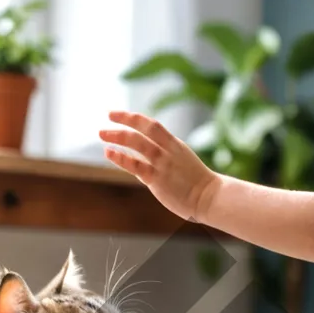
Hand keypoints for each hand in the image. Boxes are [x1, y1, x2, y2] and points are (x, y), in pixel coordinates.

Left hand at [99, 112, 220, 221]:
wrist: (211, 197)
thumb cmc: (197, 184)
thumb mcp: (182, 163)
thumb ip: (163, 158)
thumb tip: (141, 161)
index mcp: (175, 145)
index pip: (152, 125)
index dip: (133, 117)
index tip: (116, 114)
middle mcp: (168, 151)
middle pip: (144, 128)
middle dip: (124, 121)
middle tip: (107, 118)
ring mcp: (163, 165)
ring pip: (138, 143)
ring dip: (118, 136)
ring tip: (102, 134)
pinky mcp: (158, 180)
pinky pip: (136, 166)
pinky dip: (121, 157)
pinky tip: (109, 152)